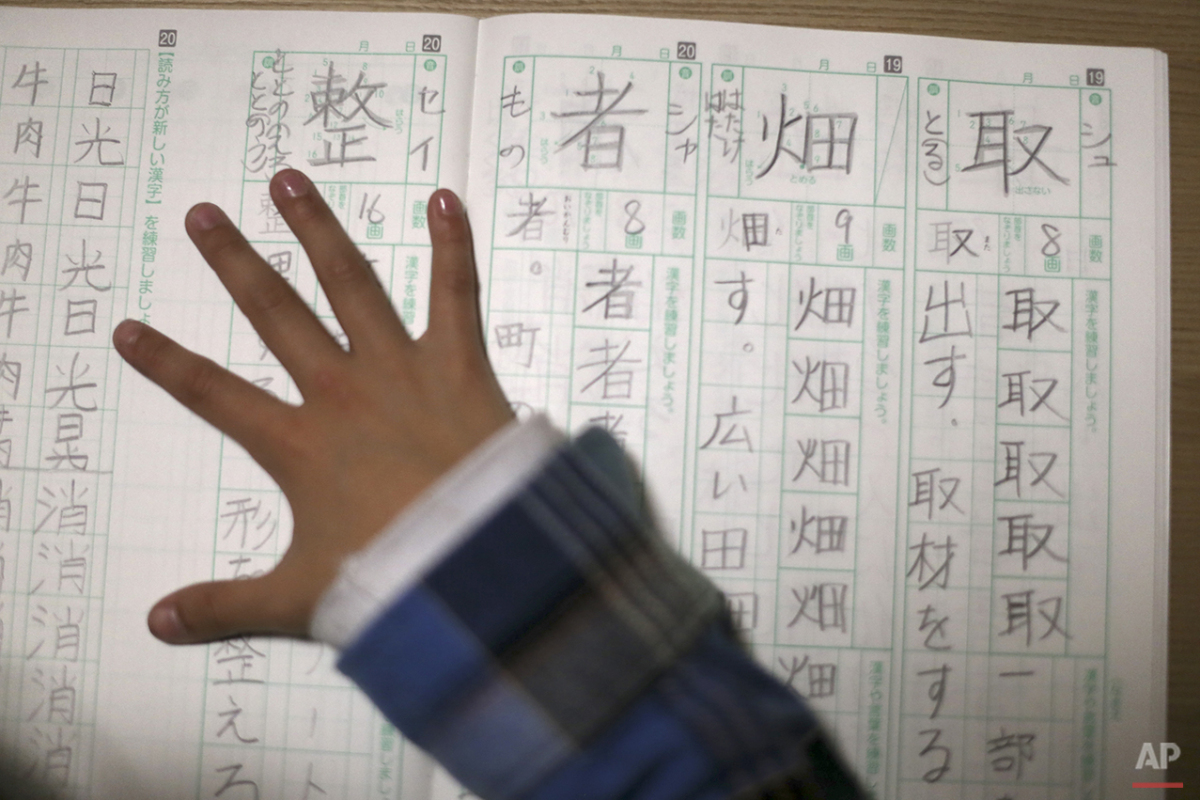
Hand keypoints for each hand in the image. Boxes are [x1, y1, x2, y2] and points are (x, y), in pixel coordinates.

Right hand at [113, 169, 512, 643]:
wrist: (483, 567)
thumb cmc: (395, 580)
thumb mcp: (301, 600)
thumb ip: (225, 607)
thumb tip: (155, 625)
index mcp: (298, 445)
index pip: (212, 395)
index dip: (165, 363)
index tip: (127, 328)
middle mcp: (343, 393)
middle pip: (275, 314)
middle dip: (234, 264)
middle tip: (202, 214)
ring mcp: (402, 372)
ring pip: (351, 285)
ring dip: (317, 230)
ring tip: (288, 181)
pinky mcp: (462, 366)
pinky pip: (457, 295)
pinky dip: (453, 247)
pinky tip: (445, 197)